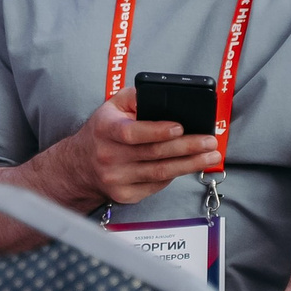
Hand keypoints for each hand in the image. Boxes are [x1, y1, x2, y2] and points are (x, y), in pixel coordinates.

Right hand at [39, 87, 222, 211]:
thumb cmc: (102, 131)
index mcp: (105, 130)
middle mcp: (108, 156)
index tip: (180, 127)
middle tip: (210, 142)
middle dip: (187, 148)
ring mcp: (116, 179)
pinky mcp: (125, 195)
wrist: (79, 166)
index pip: (132, 133)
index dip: (157, 131)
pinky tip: (190, 166)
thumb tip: (165, 95)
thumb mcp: (112, 106)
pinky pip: (157, 185)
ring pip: (161, 173)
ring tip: (211, 156)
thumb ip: (136, 97)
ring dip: (190, 164)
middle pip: (154, 154)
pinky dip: (176, 174)